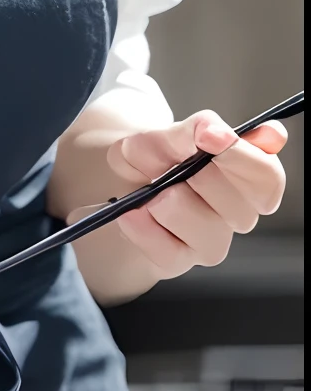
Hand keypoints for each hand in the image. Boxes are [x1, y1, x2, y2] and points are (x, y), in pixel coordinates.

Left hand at [92, 110, 287, 279]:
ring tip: (150, 191)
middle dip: (201, 178)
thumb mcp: (158, 138)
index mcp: (247, 175)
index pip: (268, 176)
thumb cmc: (153, 160)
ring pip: (207, 231)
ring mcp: (212, 240)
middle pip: (241, 207)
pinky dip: (146, 230)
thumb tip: (209, 130)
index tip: (209, 136)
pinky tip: (132, 213)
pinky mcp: (181, 260)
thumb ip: (184, 133)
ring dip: (171, 204)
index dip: (243, 157)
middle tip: (171, 164)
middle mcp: (238, 211)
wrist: (122, 189)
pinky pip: (170, 252)